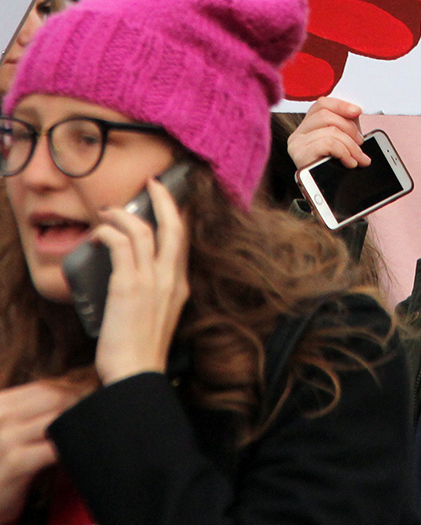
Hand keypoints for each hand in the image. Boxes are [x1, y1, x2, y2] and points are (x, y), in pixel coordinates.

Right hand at [0, 378, 92, 522]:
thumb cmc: (3, 462)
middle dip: (84, 399)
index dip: (76, 386)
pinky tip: (81, 450)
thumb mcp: (11, 429)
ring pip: (57, 419)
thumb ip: (35, 411)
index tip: (98, 388)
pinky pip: (53, 449)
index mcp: (3, 402)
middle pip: (56, 396)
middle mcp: (2, 415)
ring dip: (81, 422)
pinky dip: (71, 448)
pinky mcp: (14, 463)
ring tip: (100, 424)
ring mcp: (6, 438)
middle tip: (107, 404)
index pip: (46, 386)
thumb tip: (78, 387)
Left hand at [93, 179, 189, 385]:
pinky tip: (98, 233)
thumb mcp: (159, 319)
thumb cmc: (140, 354)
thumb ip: (157, 296)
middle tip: (152, 184)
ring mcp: (151, 280)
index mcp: (180, 286)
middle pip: (173, 225)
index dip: (176, 216)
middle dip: (162, 198)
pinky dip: (108, 232)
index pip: (182, 240)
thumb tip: (139, 280)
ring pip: (143, 229)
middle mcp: (170, 278)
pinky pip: (119, 244)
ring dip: (123, 214)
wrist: (135, 376)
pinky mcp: (128, 284)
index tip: (167, 202)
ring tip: (108, 211)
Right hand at [286, 97, 367, 169]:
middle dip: (350, 129)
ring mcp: (297, 145)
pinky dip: (345, 152)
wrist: (327, 198)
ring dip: (351, 145)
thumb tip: (355, 112)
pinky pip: (328, 144)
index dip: (341, 105)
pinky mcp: (300, 157)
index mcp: (308, 126)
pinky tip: (350, 162)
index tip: (357, 112)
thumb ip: (345, 126)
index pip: (321, 104)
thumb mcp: (341, 143)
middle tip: (361, 144)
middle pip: (327, 116)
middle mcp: (298, 134)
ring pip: (330, 131)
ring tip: (359, 158)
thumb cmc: (334, 169)